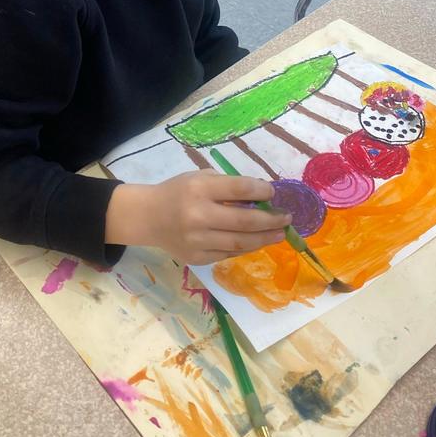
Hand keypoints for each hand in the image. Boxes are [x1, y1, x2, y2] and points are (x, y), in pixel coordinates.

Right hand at [105, 171, 291, 264]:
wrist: (148, 217)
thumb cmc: (178, 192)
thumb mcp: (200, 178)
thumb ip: (228, 186)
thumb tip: (262, 196)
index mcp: (199, 189)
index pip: (238, 189)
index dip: (261, 190)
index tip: (274, 192)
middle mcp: (198, 215)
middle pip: (244, 221)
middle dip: (270, 220)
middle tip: (287, 218)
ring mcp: (197, 240)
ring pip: (239, 243)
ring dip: (264, 238)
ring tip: (280, 234)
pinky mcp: (197, 258)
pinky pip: (228, 254)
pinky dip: (245, 247)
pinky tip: (256, 241)